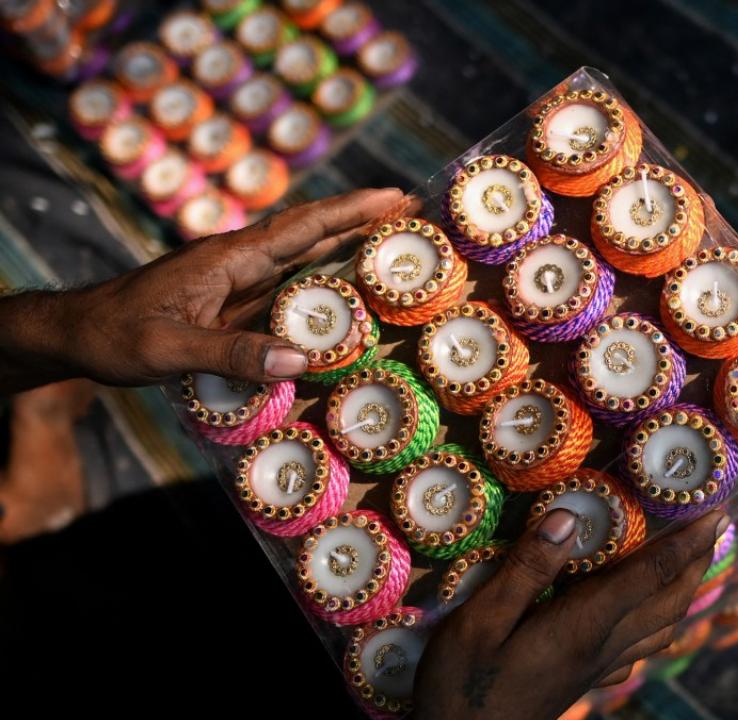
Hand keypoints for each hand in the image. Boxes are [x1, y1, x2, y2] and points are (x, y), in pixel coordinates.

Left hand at [0, 188, 403, 391]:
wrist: (76, 334)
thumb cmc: (115, 335)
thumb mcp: (169, 349)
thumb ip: (232, 352)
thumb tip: (302, 359)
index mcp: (229, 258)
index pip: (301, 227)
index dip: (350, 212)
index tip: (393, 197)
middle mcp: (239, 261)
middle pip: (312, 232)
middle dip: (363, 219)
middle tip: (413, 211)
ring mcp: (237, 279)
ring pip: (303, 257)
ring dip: (348, 245)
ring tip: (394, 242)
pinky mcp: (232, 301)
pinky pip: (288, 286)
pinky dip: (322, 280)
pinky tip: (344, 290)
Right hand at [414, 508, 728, 719]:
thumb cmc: (461, 686)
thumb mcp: (479, 622)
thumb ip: (526, 570)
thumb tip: (569, 518)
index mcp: (584, 626)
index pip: (650, 576)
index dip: (686, 542)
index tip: (715, 513)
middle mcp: (602, 647)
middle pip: (669, 602)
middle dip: (696, 563)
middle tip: (713, 527)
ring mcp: (597, 668)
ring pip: (661, 628)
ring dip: (683, 591)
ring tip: (690, 563)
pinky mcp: (584, 680)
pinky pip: (638, 649)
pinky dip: (657, 623)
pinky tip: (645, 616)